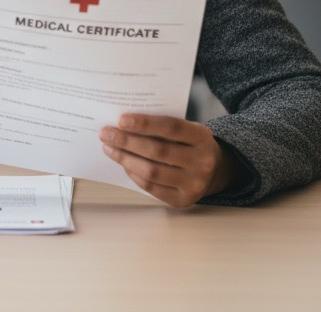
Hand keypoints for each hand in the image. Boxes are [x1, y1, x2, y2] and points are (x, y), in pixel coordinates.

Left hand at [99, 114, 233, 207]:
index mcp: (202, 137)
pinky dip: (134, 175)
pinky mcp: (183, 200)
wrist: (214, 171)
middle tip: (106, 133)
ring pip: (152, 171)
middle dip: (127, 141)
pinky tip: (124, 164)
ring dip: (125, 159)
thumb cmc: (190, 144)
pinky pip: (152, 187)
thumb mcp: (186, 130)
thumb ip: (162, 126)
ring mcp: (194, 183)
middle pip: (157, 150)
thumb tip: (123, 124)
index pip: (171, 127)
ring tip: (109, 148)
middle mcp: (201, 162)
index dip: (145, 123)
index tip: (121, 120)